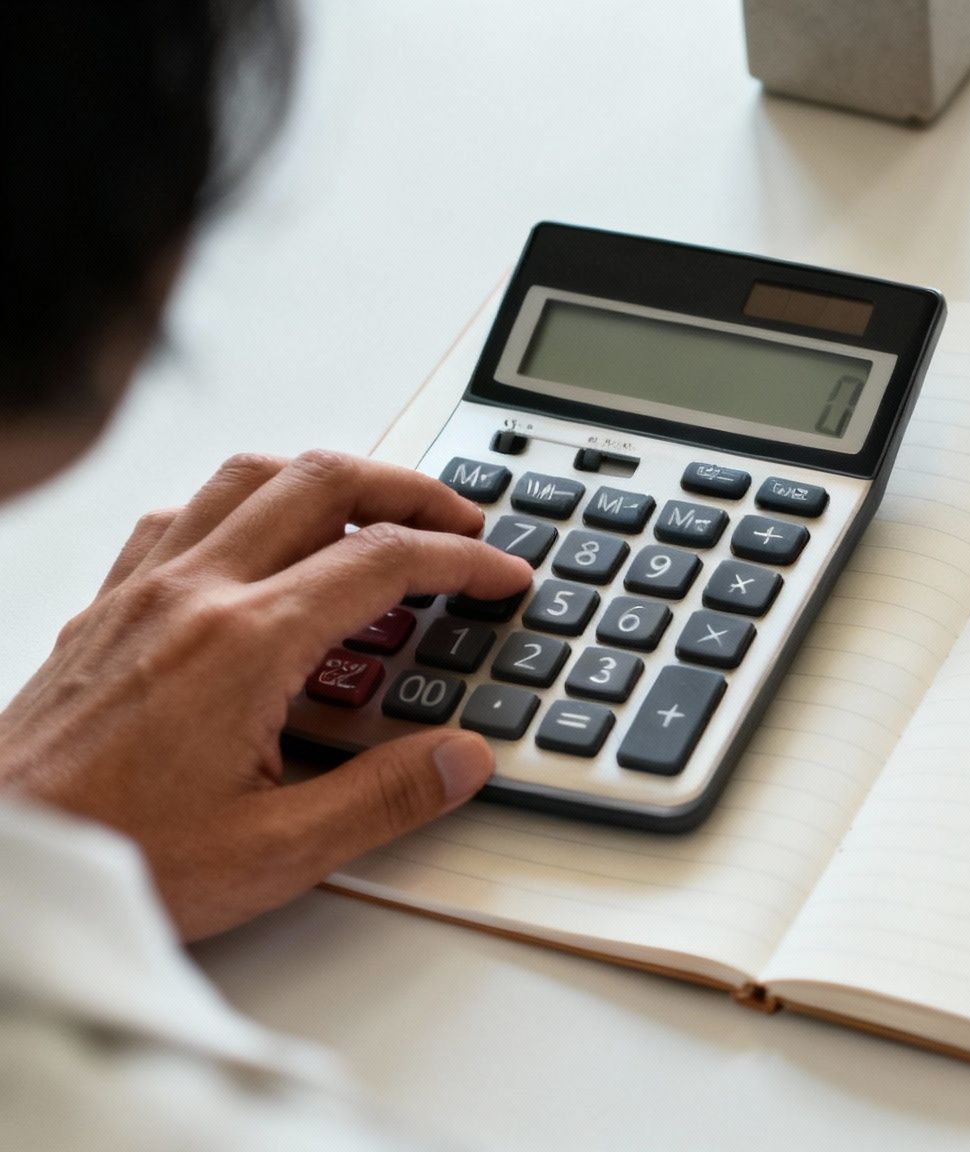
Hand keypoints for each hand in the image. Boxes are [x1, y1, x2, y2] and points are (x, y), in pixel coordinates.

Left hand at [0, 451, 530, 938]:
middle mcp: (191, 596)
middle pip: (321, 481)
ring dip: (327, 479)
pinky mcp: (105, 609)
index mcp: (244, 646)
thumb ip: (385, 798)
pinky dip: (243, 505)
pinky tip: (263, 544)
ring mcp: (140, 592)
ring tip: (376, 512)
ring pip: (247, 477)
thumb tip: (462, 758)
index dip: (462, 557)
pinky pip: (180, 514)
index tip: (500, 573)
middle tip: (460, 521)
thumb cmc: (115, 857)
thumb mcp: (275, 853)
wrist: (1, 869)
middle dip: (410, 489)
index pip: (383, 560)